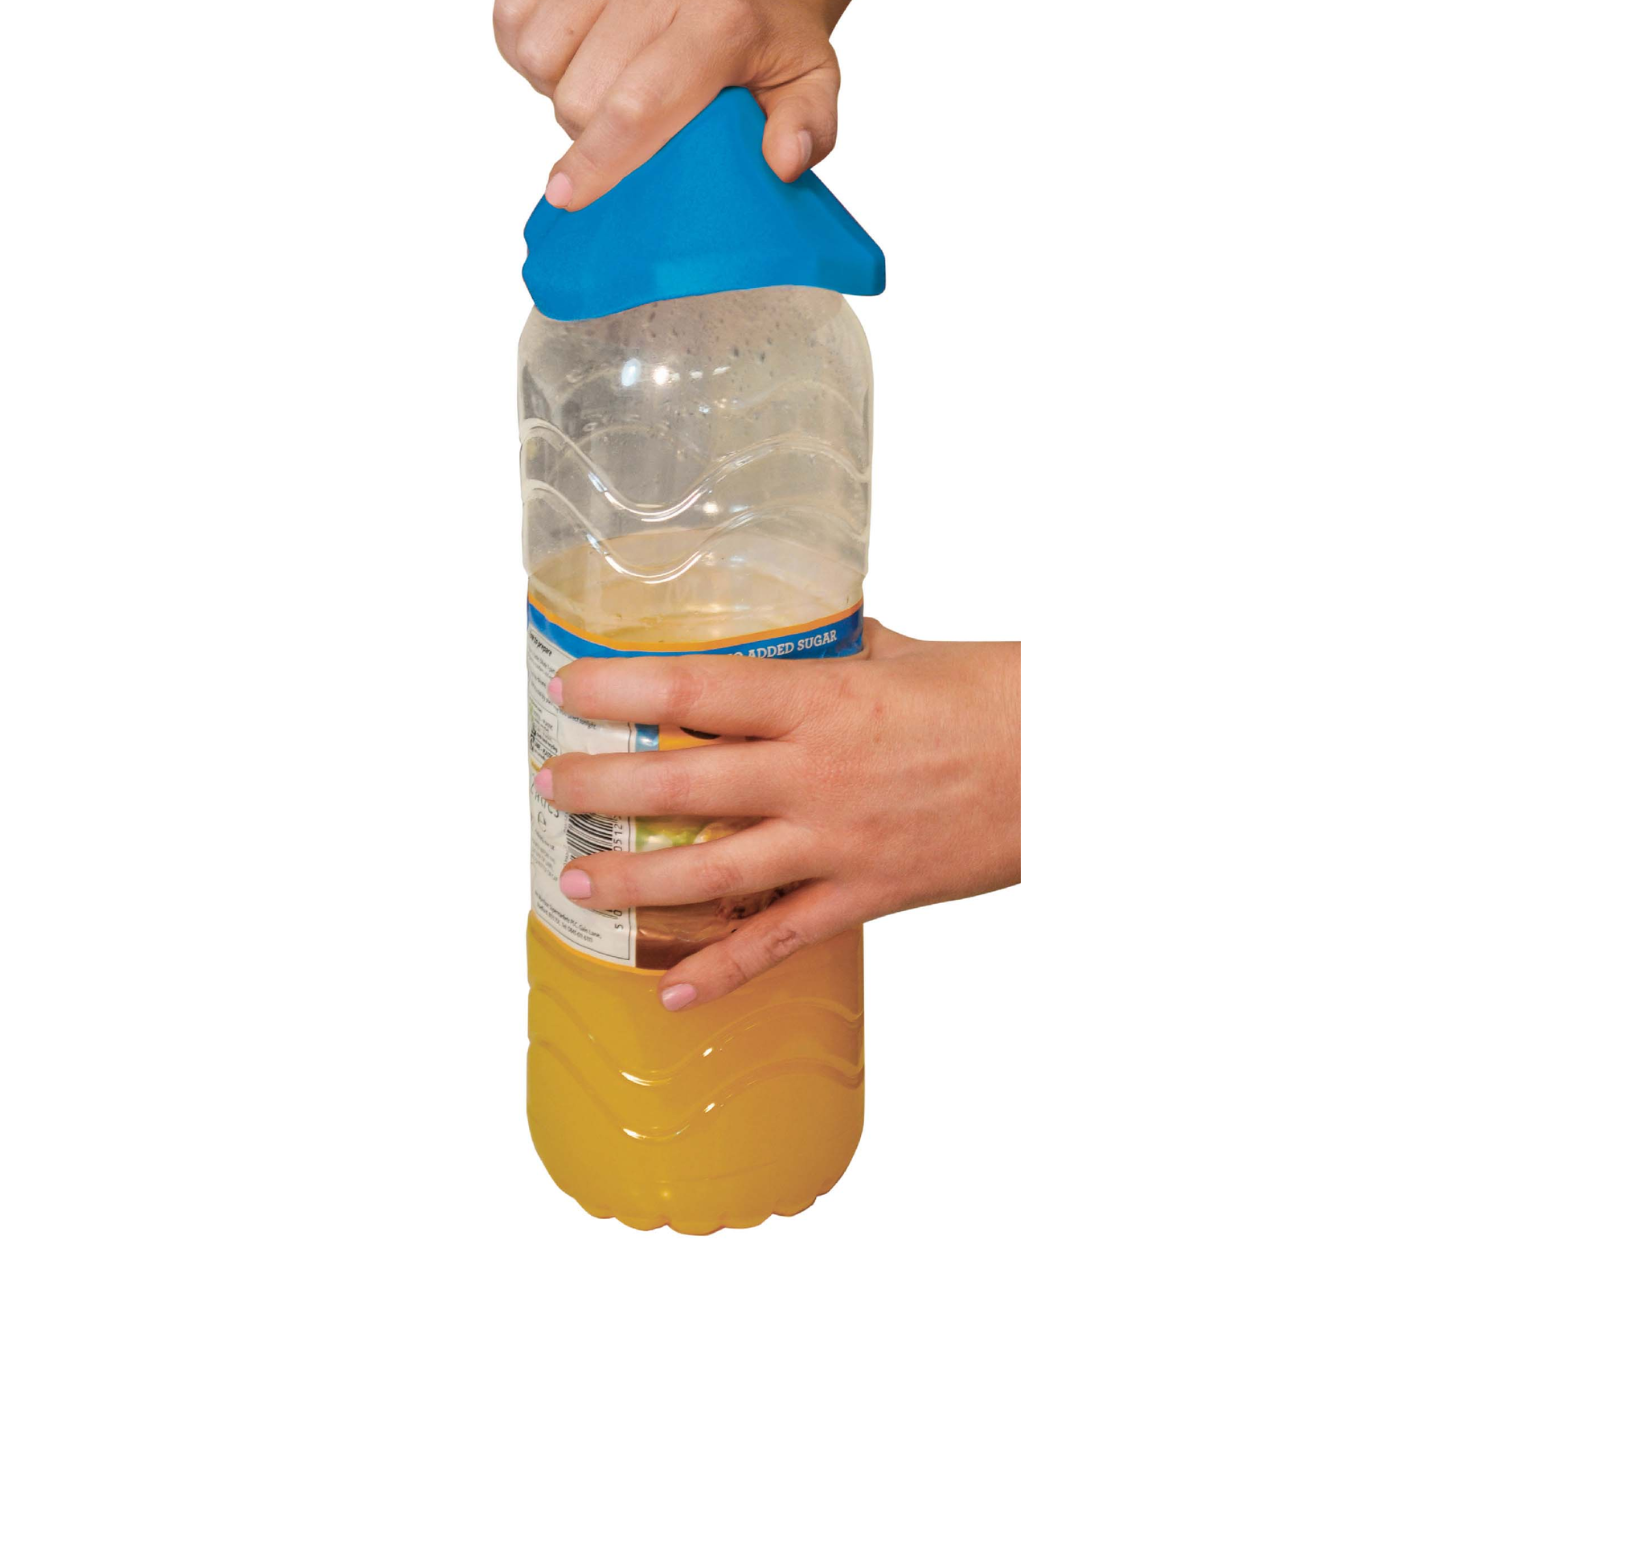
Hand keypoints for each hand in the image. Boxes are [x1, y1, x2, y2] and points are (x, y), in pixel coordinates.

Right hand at [494, 0, 951, 209]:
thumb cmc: (774, 26)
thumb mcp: (812, 80)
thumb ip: (808, 128)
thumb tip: (783, 163)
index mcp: (722, 20)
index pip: (635, 107)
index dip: (595, 162)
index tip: (567, 197)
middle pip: (580, 89)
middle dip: (586, 129)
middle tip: (620, 123)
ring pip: (538, 50)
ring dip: (555, 83)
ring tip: (596, 81)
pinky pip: (513, 5)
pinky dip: (524, 43)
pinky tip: (569, 50)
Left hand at [532, 622, 1019, 1007]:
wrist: (1079, 765)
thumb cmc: (1003, 695)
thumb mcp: (912, 653)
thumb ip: (846, 651)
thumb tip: (805, 634)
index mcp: (825, 699)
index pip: (697, 690)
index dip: (621, 690)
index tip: (569, 687)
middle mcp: (818, 774)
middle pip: (683, 784)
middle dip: (602, 786)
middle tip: (548, 784)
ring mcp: (839, 843)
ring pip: (714, 872)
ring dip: (635, 881)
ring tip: (573, 880)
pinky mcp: (869, 896)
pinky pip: (782, 943)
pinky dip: (723, 974)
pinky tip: (670, 993)